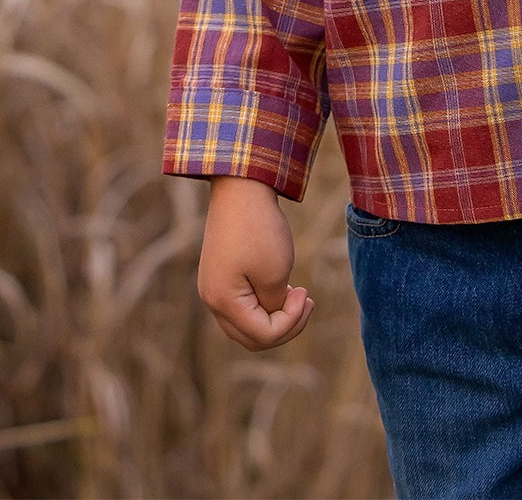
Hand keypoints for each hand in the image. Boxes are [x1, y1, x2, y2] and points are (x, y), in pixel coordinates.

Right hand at [197, 176, 314, 348]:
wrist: (240, 188)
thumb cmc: (260, 229)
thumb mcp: (275, 272)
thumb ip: (275, 305)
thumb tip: (272, 316)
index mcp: (223, 302)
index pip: (262, 335)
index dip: (291, 321)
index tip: (306, 292)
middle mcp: (211, 300)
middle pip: (251, 337)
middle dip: (284, 326)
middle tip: (307, 301)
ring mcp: (212, 287)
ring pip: (245, 323)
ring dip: (274, 316)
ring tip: (297, 295)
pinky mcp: (219, 274)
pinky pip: (242, 304)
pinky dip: (263, 303)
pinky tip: (282, 286)